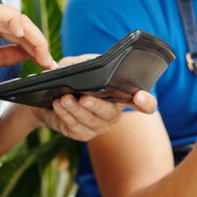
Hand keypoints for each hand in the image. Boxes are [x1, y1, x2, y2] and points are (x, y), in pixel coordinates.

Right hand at [0, 3, 55, 95]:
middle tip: (49, 61)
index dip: (32, 42)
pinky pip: (0, 13)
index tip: (43, 60)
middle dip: (38, 42)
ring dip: (34, 37)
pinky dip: (16, 23)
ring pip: (15, 17)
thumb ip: (2, 55)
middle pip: (18, 22)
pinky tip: (26, 40)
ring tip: (43, 57)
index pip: (14, 27)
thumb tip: (24, 54)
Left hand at [28, 55, 157, 140]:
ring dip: (75, 110)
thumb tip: (86, 62)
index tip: (140, 96)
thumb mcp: (76, 64)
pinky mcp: (83, 134)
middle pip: (110, 113)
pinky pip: (75, 127)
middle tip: (84, 98)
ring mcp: (99, 126)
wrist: (50, 97)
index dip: (147, 102)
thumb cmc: (71, 78)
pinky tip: (58, 105)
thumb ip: (82, 61)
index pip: (144, 103)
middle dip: (96, 106)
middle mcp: (113, 113)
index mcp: (120, 95)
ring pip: (90, 121)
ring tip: (64, 99)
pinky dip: (65, 116)